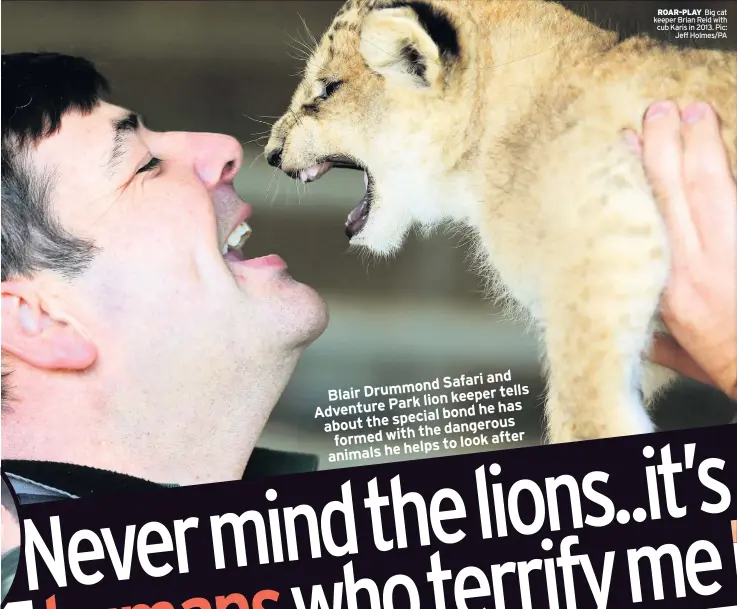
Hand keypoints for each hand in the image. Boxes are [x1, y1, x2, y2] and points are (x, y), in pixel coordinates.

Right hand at [624, 101, 736, 398]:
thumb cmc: (730, 365)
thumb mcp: (684, 357)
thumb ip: (659, 339)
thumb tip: (641, 332)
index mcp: (669, 289)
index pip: (646, 218)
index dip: (636, 175)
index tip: (626, 144)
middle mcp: (696, 266)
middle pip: (679, 192)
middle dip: (667, 146)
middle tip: (661, 112)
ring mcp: (730, 253)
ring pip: (714, 188)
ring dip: (703, 147)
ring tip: (695, 115)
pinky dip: (729, 172)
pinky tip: (722, 150)